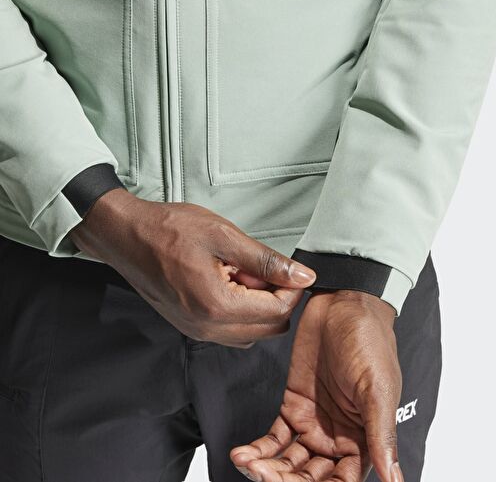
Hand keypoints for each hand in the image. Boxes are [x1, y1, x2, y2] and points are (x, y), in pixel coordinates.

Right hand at [69, 189, 315, 347]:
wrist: (126, 236)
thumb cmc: (167, 230)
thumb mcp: (224, 236)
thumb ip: (267, 261)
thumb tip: (302, 276)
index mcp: (217, 306)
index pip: (278, 312)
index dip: (292, 289)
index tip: (289, 269)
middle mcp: (207, 328)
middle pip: (269, 328)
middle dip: (275, 299)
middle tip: (259, 268)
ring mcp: (197, 330)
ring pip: (252, 332)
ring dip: (257, 305)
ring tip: (239, 273)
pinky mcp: (191, 326)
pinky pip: (231, 330)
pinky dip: (240, 310)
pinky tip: (227, 282)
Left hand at [231, 290, 403, 480]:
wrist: (341, 306)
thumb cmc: (368, 341)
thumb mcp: (377, 387)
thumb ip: (380, 434)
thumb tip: (394, 479)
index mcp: (364, 438)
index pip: (344, 481)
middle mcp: (338, 437)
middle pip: (311, 477)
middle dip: (286, 481)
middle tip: (262, 476)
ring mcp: (313, 422)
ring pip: (289, 461)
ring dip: (268, 469)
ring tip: (248, 465)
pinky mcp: (293, 405)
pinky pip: (274, 437)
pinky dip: (259, 449)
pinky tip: (244, 454)